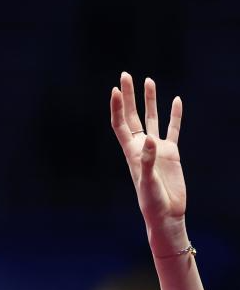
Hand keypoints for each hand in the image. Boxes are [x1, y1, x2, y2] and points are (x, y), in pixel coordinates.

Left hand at [110, 71, 187, 251]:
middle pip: (133, 116)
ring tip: (148, 81)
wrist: (166, 214)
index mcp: (131, 153)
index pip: (121, 125)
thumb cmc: (152, 203)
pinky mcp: (171, 153)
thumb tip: (150, 139)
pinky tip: (176, 101)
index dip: (117, 108)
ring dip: (150, 101)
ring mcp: (156, 149)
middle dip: (129, 96)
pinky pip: (173, 129)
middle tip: (126, 75)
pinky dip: (175, 115)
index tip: (115, 90)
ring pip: (152, 119)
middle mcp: (142, 147)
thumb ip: (148, 161)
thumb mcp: (148, 182)